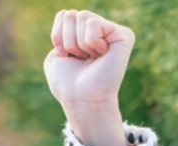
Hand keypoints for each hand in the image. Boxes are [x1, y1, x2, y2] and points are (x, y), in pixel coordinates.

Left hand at [43, 10, 132, 145]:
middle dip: (68, 40)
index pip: (64, 15)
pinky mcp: (123, 35)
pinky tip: (100, 54)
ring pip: (82, 16)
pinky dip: (89, 41)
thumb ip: (60, 32)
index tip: (65, 56)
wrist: (81, 98)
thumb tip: (70, 14)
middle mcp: (99, 31)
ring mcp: (112, 32)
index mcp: (83, 35)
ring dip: (77, 43)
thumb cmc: (67, 83)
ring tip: (89, 58)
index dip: (57, 36)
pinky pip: (93, 23)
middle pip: (72, 14)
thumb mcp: (54, 56)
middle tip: (79, 59)